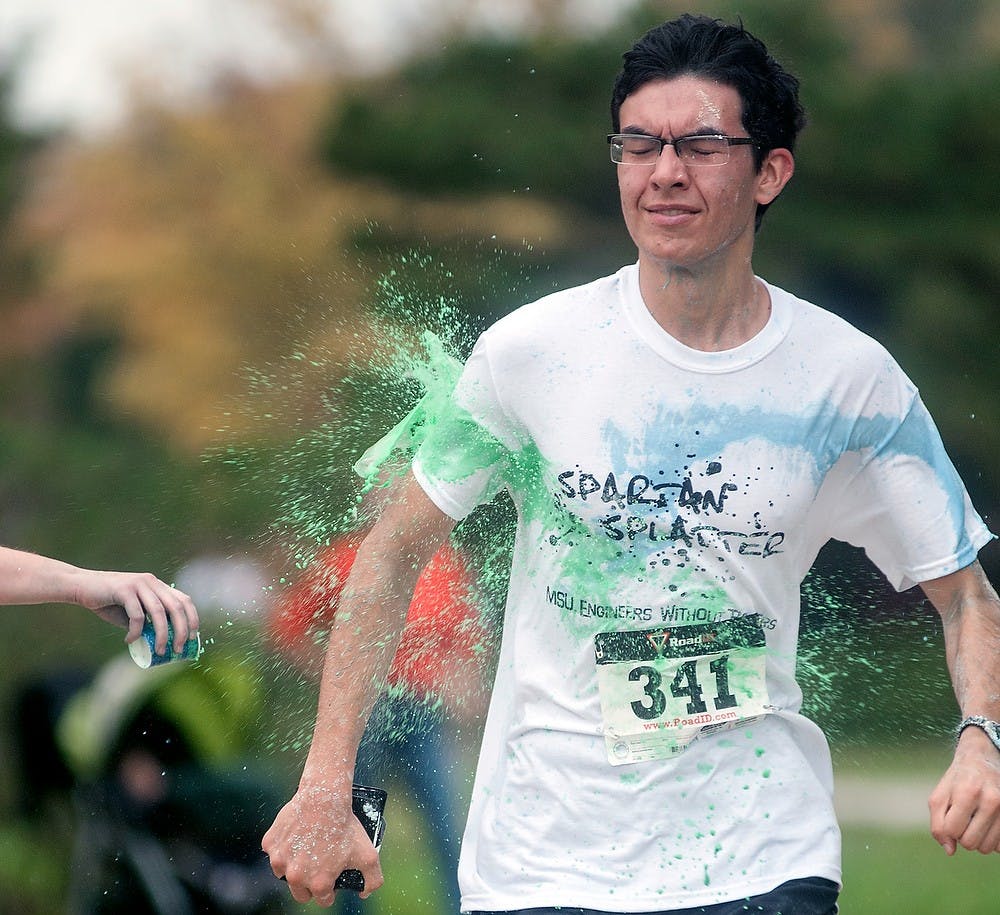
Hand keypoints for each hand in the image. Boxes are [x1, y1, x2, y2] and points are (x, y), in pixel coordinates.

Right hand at [75, 569, 198, 654]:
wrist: (81, 587)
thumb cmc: (108, 602)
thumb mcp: (132, 612)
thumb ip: (147, 621)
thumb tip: (161, 641)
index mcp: (158, 586)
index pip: (184, 600)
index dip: (192, 618)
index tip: (193, 637)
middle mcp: (152, 582)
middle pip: (176, 607)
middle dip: (181, 629)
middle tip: (177, 648)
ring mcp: (139, 584)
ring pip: (159, 612)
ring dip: (162, 634)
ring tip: (158, 650)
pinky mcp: (124, 589)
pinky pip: (137, 615)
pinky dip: (136, 631)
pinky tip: (129, 640)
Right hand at [263, 783, 382, 907]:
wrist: (324, 798)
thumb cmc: (345, 826)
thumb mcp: (369, 855)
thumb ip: (373, 880)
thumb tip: (364, 893)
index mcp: (318, 883)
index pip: (323, 900)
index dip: (330, 890)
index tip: (332, 877)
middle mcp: (296, 876)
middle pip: (301, 893)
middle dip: (310, 883)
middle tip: (320, 864)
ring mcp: (280, 860)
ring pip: (284, 873)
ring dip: (294, 866)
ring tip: (308, 849)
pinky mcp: (270, 844)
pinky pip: (274, 851)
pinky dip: (283, 846)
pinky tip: (296, 836)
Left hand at [929, 726, 999, 854]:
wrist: (985, 759)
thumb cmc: (959, 779)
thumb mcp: (940, 794)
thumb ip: (937, 823)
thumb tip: (949, 850)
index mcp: (967, 791)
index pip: (952, 830)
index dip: (947, 829)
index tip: (949, 818)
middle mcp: (991, 800)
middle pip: (970, 843)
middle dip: (961, 836)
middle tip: (962, 820)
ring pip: (987, 848)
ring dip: (976, 839)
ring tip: (974, 821)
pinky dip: (991, 840)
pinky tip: (987, 824)